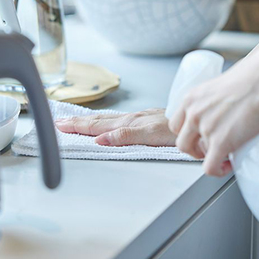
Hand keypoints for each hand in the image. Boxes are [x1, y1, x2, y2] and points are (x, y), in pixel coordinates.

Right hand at [55, 109, 175, 146]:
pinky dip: (106, 121)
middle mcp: (133, 119)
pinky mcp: (148, 120)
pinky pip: (119, 121)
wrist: (200, 121)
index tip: (60, 126)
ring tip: (74, 121)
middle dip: (78, 122)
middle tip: (58, 122)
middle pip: (100, 121)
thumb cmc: (182, 130)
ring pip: (108, 120)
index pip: (98, 126)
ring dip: (89, 121)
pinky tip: (105, 123)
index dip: (78, 126)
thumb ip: (126, 136)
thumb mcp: (153, 135)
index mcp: (130, 124)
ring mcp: (140, 119)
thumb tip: (99, 139)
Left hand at [169, 51, 258, 175]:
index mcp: (191, 99)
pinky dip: (217, 171)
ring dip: (210, 157)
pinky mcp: (220, 142)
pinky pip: (209, 167)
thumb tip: (219, 116)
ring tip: (224, 154)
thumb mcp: (218, 88)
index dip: (187, 134)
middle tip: (211, 149)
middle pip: (182, 142)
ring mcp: (205, 128)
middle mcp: (194, 113)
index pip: (176, 125)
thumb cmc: (250, 79)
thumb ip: (211, 104)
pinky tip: (227, 165)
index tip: (198, 137)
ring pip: (196, 154)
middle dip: (196, 149)